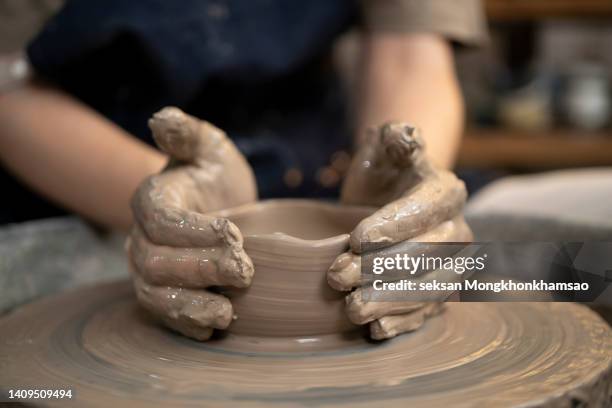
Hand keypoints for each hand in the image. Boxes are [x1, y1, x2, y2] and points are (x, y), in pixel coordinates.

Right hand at [126, 107, 256, 339]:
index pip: (160, 220)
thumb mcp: (209, 147)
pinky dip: (186, 324)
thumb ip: (187, 133)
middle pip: (156, 262)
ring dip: (191, 305)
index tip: (234, 232)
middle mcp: (142, 239)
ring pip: (155, 294)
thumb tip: (161, 118)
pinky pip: (166, 316)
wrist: (222, 207)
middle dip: (201, 269)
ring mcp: (150, 270)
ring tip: (227, 312)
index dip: (193, 230)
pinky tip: (214, 328)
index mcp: (151, 201)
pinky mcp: (164, 295)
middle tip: (245, 271)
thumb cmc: (215, 175)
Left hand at [328, 123, 471, 339]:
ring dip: (389, 302)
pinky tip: (375, 330)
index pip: (422, 211)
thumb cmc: (383, 173)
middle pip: (425, 256)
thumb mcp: (383, 148)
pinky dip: (403, 324)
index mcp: (446, 192)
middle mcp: (457, 230)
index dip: (391, 226)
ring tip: (351, 309)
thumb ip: (394, 138)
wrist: (390, 202)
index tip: (354, 238)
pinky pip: (426, 313)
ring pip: (427, 290)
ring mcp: (452, 265)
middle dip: (380, 269)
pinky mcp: (439, 292)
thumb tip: (403, 134)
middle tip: (337, 276)